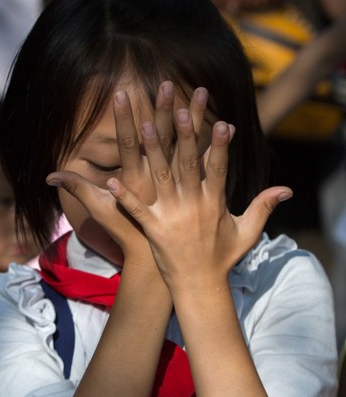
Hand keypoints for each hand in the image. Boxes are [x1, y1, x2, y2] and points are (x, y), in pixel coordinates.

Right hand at [46, 82, 208, 256]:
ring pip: (187, 147)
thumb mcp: (99, 211)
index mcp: (134, 180)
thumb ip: (77, 189)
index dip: (124, 119)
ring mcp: (178, 184)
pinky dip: (215, 146)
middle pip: (161, 139)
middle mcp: (157, 179)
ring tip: (199, 91)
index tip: (122, 93)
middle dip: (162, 110)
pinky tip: (227, 124)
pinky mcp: (195, 191)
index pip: (128, 144)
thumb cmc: (126, 232)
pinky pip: (207, 165)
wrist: (157, 258)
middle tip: (164, 83)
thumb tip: (49, 175)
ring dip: (192, 120)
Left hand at [105, 104, 291, 289]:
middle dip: (185, 137)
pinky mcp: (153, 229)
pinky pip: (137, 210)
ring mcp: (172, 216)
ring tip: (145, 126)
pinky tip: (110, 180)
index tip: (221, 122)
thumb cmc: (223, 257)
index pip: (219, 168)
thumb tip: (287, 189)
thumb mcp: (248, 232)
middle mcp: (193, 206)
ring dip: (153, 152)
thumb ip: (263, 207)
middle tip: (180, 110)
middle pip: (188, 165)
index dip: (220, 146)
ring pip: (161, 178)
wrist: (200, 286)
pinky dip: (124, 196)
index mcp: (215, 203)